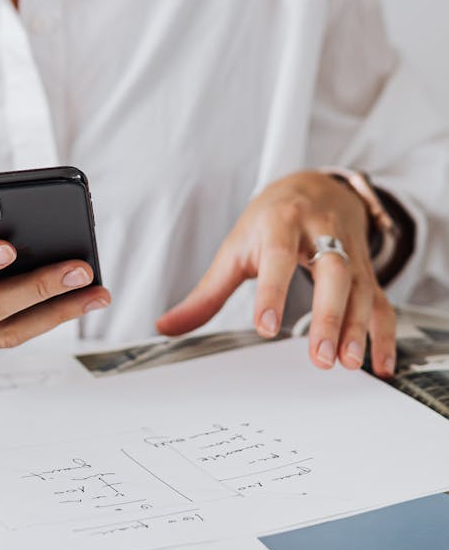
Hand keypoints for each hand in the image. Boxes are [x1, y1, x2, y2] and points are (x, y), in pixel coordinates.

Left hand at [156, 171, 395, 375]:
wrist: (316, 185)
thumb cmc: (269, 221)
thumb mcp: (235, 249)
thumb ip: (205, 293)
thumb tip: (166, 327)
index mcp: (281, 225)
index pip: (279, 258)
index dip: (273, 292)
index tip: (265, 327)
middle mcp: (322, 234)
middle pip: (332, 272)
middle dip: (328, 316)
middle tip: (320, 357)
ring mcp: (350, 252)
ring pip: (361, 289)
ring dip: (357, 329)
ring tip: (346, 363)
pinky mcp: (367, 270)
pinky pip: (382, 302)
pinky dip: (382, 333)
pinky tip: (378, 364)